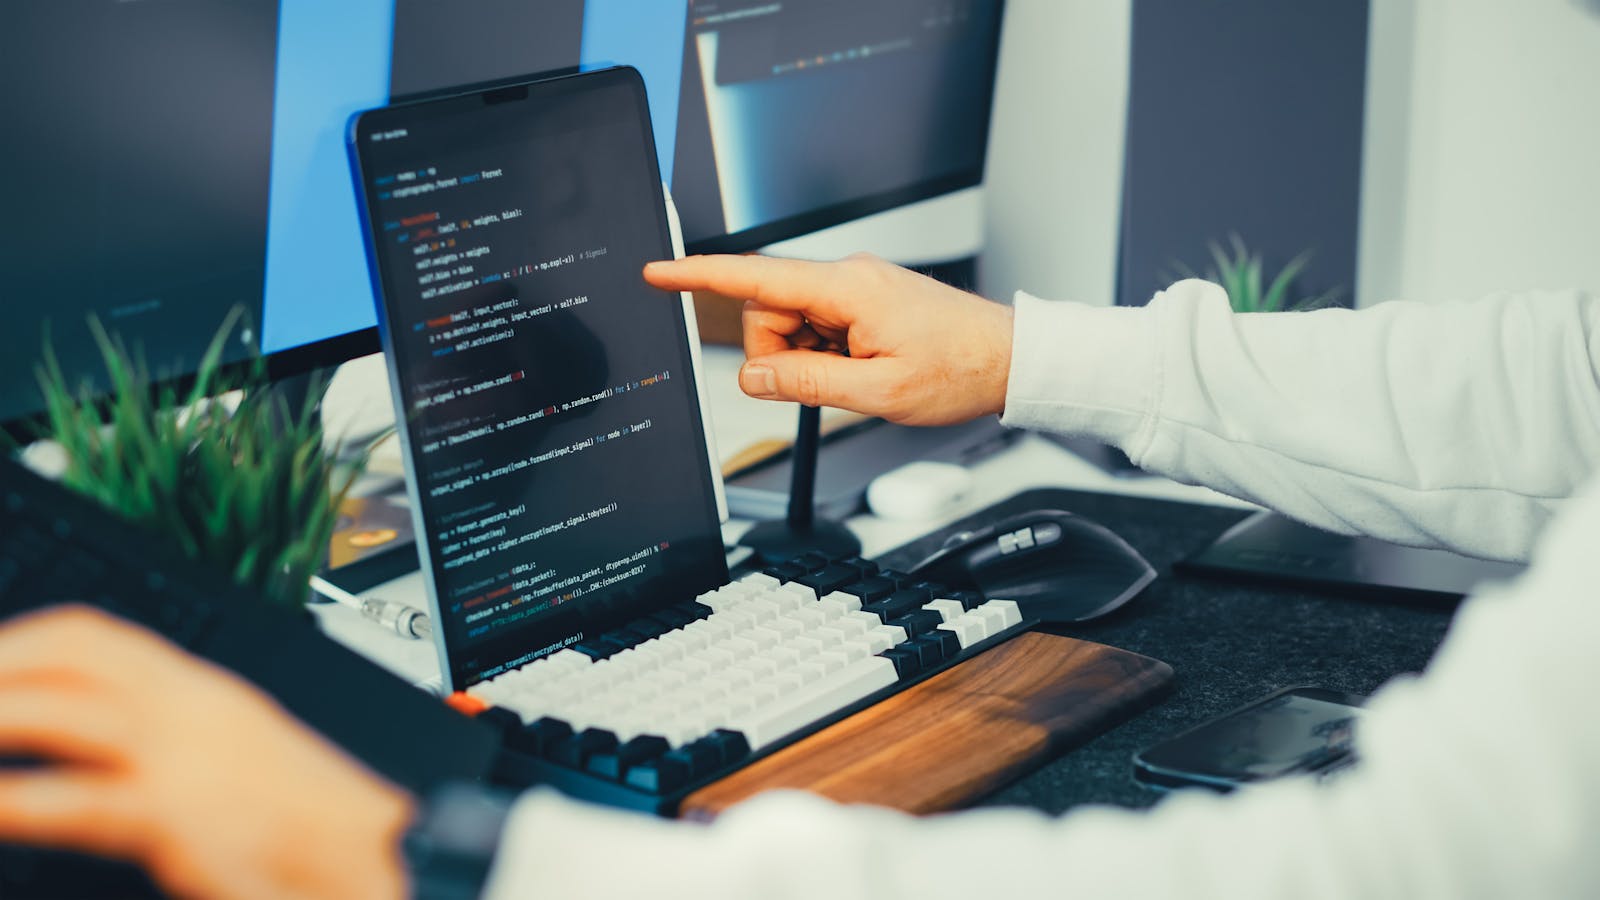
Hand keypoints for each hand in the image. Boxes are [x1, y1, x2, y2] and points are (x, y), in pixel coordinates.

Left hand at [0, 606, 411, 899]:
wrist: (383, 852)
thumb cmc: (313, 821)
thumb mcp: (243, 756)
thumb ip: (183, 735)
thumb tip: (118, 733)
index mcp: (205, 691)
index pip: (96, 637)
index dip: (22, 644)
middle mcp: (191, 706)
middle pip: (70, 653)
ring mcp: (185, 754)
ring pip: (62, 708)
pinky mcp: (179, 813)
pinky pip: (77, 799)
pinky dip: (15, 801)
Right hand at [645, 253, 1014, 425]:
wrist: (1011, 360)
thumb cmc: (959, 370)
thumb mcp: (878, 392)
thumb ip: (807, 383)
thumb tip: (752, 379)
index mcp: (846, 289)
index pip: (756, 277)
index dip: (700, 276)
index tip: (659, 272)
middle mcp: (846, 278)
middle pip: (769, 313)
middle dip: (779, 356)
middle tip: (829, 385)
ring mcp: (856, 289)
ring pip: (791, 325)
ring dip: (807, 359)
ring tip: (860, 376)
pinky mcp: (863, 303)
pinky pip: (817, 328)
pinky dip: (825, 354)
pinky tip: (863, 367)